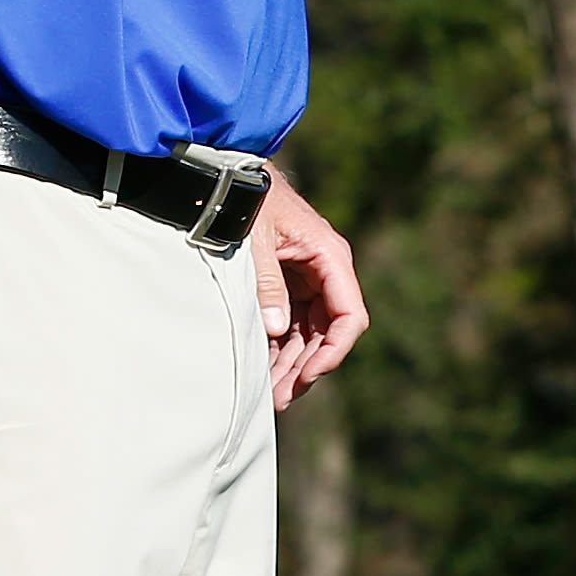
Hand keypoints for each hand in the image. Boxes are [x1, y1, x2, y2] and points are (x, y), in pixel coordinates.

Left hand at [251, 173, 364, 413]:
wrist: (227, 176)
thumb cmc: (246, 201)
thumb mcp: (254, 241)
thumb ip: (267, 285)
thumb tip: (275, 329)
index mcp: (330, 257)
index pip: (349, 316)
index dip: (333, 352)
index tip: (309, 376)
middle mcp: (326, 272)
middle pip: (329, 333)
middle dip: (307, 368)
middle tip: (280, 398)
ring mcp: (309, 281)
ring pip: (311, 335)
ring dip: (293, 365)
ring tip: (271, 396)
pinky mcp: (290, 285)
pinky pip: (293, 326)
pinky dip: (280, 350)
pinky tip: (265, 372)